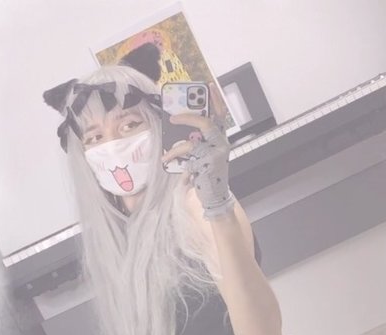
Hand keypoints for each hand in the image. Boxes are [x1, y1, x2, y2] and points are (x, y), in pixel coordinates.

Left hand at [161, 82, 234, 218]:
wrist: (214, 197)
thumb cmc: (207, 175)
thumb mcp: (204, 155)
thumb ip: (198, 141)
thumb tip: (179, 127)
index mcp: (220, 139)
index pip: (221, 115)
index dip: (216, 99)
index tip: (208, 85)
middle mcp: (221, 144)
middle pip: (207, 123)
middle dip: (189, 118)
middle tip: (173, 117)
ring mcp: (216, 154)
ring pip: (193, 143)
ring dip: (176, 148)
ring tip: (165, 154)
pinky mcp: (208, 165)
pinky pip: (188, 157)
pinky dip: (176, 160)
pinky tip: (168, 164)